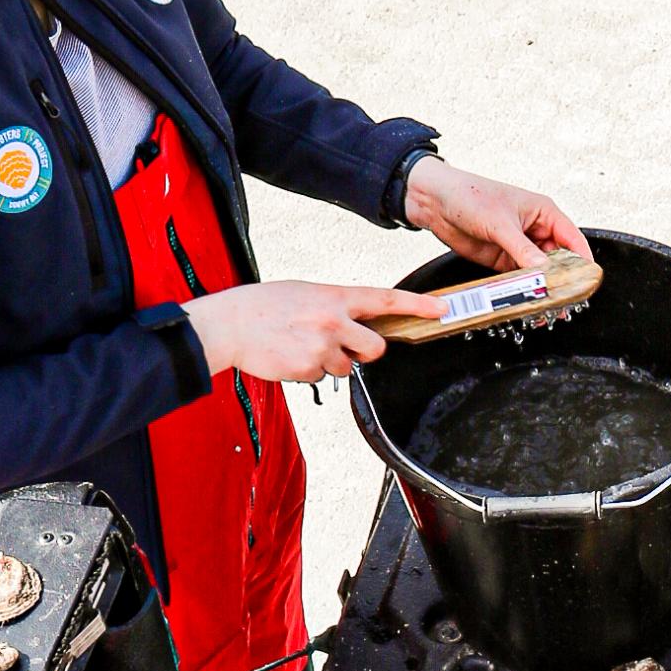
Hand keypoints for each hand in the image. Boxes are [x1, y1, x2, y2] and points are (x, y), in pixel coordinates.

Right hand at [187, 281, 406, 384]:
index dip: (417, 305)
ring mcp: (323, 346)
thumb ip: (335, 307)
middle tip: (342, 345)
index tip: (440, 308)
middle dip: (365, 352)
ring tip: (300, 346)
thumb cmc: (264, 306)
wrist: (230, 324)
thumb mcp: (305, 294)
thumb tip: (355, 325)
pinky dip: (308, 371)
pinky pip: (321, 377)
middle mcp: (334, 320)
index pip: (385, 300)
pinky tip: (289, 356)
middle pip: (376, 348)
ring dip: (329, 362)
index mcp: (335, 296)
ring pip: (346, 367)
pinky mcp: (309, 368)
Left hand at [403, 157, 592, 283]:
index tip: (588, 280)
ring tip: (547, 307)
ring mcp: (519, 247)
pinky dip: (523, 291)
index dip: (583, 260)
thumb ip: (522, 249)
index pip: (572, 238)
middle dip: (562, 280)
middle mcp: (535, 230)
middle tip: (564, 301)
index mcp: (543, 212)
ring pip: (540, 273)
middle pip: (559, 260)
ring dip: (542, 288)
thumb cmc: (470, 195)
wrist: (435, 202)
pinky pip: (519, 279)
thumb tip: (543, 270)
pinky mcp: (503, 261)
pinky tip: (526, 301)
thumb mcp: (499, 223)